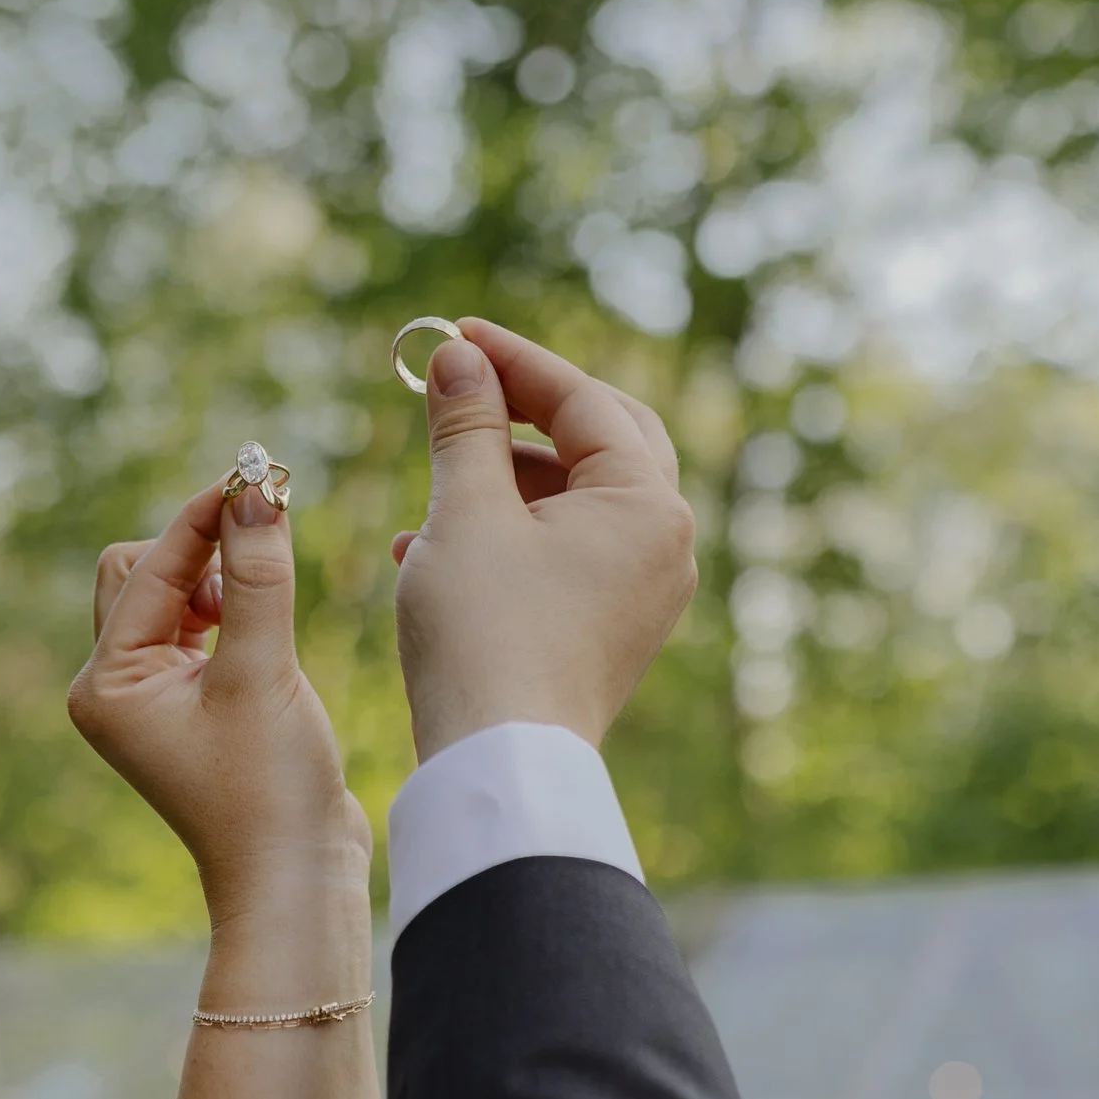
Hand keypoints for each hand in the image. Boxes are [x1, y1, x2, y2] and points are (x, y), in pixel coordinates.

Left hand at [69, 478, 372, 936]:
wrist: (293, 875)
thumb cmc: (269, 787)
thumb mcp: (264, 671)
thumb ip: (258, 575)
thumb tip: (257, 488)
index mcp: (106, 683)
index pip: (149, 567)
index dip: (205, 517)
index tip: (260, 473)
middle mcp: (111, 687)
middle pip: (141, 569)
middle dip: (200, 551)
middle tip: (264, 544)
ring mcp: (146, 697)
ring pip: (166, 594)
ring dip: (215, 579)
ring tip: (262, 606)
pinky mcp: (185, 702)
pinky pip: (190, 625)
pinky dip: (225, 607)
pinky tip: (262, 626)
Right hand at [391, 319, 696, 760]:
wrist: (498, 763)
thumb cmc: (485, 634)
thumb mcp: (466, 511)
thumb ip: (466, 423)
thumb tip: (458, 357)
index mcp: (649, 504)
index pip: (584, 399)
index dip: (513, 360)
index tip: (452, 334)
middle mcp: (666, 543)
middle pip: (601, 437)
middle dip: (523, 411)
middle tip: (462, 386)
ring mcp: (645, 589)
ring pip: (577, 498)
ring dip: (503, 478)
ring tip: (431, 486)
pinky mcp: (614, 626)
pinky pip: (568, 550)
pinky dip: (511, 533)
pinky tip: (432, 546)